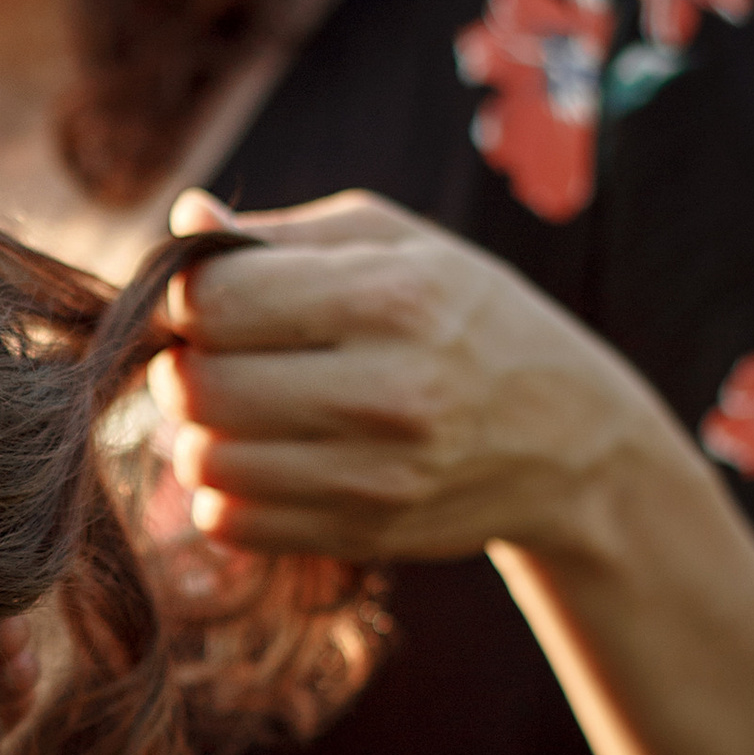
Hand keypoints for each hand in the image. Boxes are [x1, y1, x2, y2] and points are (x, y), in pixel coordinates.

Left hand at [154, 188, 666, 565]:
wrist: (573, 440)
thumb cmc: (469, 319)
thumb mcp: (399, 245)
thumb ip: (281, 236)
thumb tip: (184, 220)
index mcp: (393, 297)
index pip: (215, 301)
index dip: (183, 299)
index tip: (201, 301)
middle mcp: (387, 391)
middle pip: (200, 387)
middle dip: (180, 367)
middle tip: (206, 357)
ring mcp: (376, 475)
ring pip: (205, 461)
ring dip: (196, 433)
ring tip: (235, 408)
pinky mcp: (363, 535)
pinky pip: (230, 521)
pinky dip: (222, 492)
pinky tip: (261, 459)